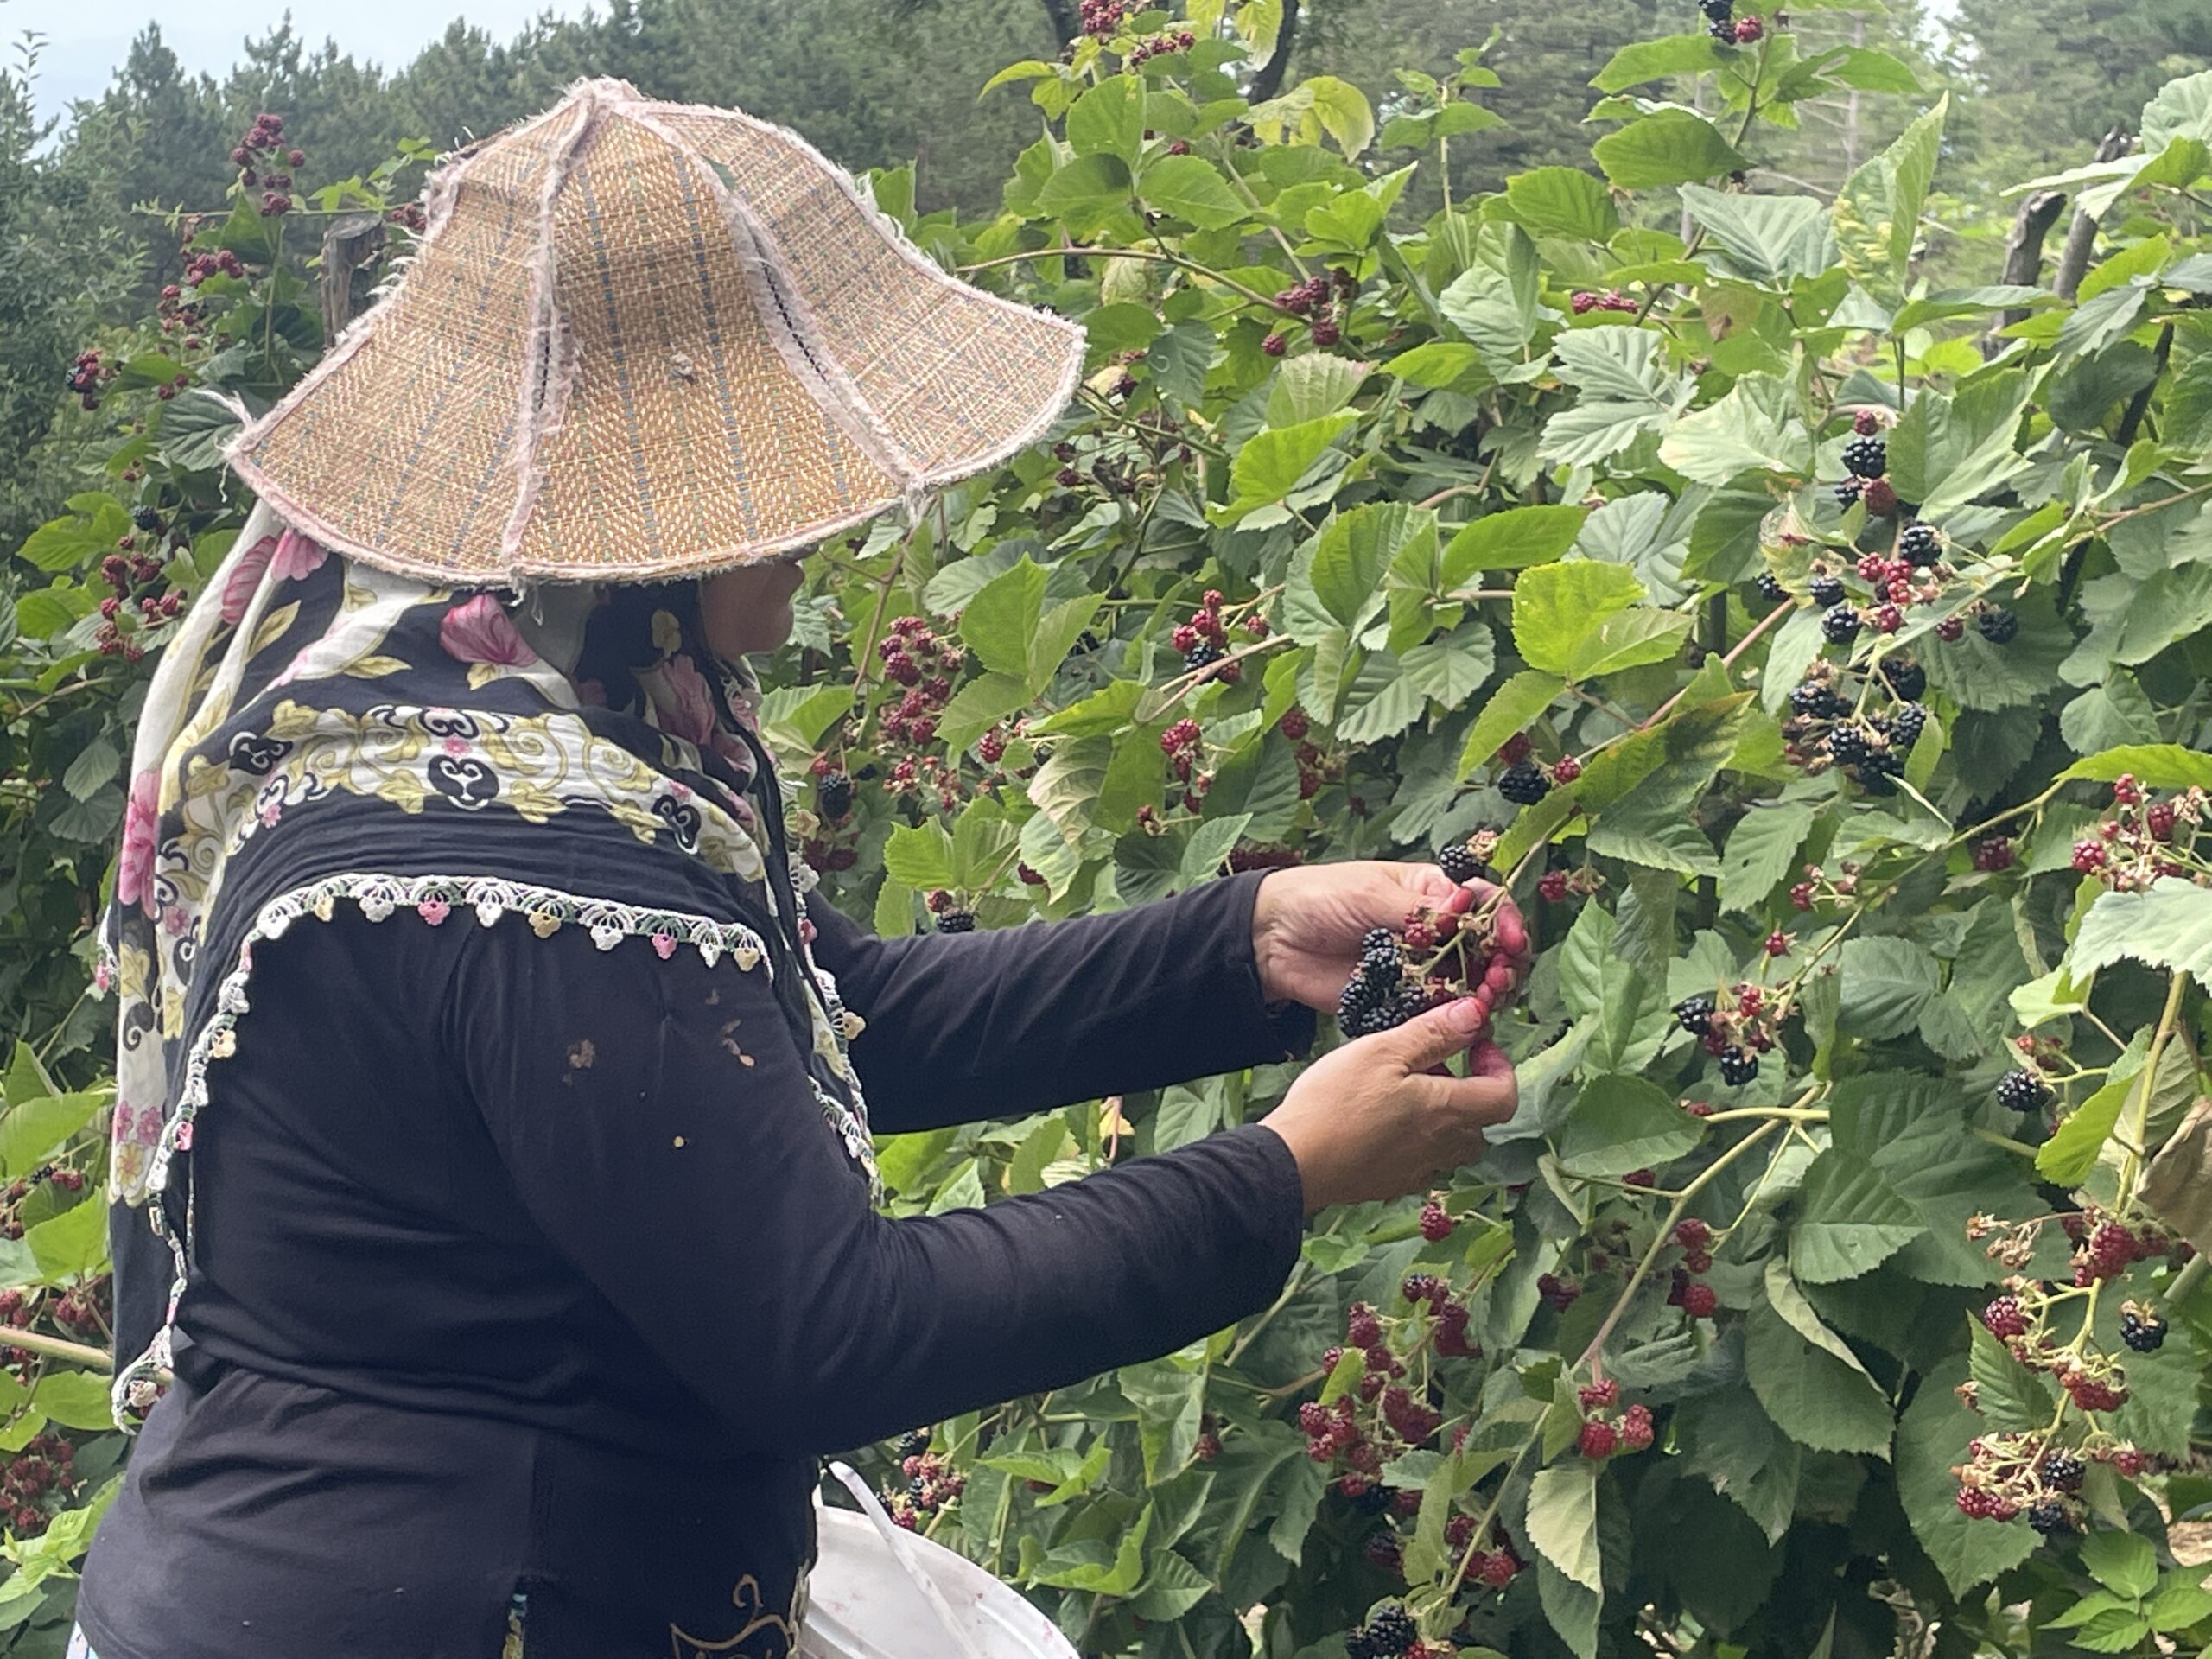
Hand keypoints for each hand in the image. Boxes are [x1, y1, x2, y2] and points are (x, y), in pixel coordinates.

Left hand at [1250, 860, 1531, 1020]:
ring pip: (1471, 983)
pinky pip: (1439, 1011)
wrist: (1272, 939)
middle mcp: (1435, 931)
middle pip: (1488, 948)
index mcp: (1432, 893)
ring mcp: (1422, 968)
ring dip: (1487, 993)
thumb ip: (1418, 909)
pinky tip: (1465, 1021)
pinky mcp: (1404, 1000)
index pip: (1485, 904)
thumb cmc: (1319, 899)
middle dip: (1503, 962)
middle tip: (1499, 978)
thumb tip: (1465, 913)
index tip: (1511, 939)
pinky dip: (1457, 1017)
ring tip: (1486, 1000)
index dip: (1505, 921)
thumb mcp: (1369, 894)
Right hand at [1260, 999, 1517, 1213]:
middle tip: (1438, 1065)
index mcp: (1447, 1110)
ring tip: (1410, 1093)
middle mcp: (1442, 1147)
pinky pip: (1424, 1162)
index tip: (1474, 1045)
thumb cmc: (1336, 1101)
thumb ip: (1434, 1033)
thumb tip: (1477, 1013)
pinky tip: (1386, 1123)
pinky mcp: (1392, 1185)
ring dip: (1447, 1118)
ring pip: (1454, 1145)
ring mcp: (1417, 1171)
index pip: (1504, 1095)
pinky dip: (1420, 1140)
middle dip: (1472, 1090)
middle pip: (1482, 1122)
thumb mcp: (1383, 1051)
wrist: (1294, 1163)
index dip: (1500, 1067)